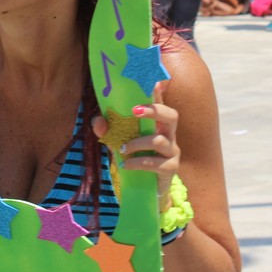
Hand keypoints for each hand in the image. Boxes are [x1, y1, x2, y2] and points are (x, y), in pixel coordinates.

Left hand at [92, 85, 179, 205]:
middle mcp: (169, 135)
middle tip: (134, 110)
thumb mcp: (119, 142)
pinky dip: (137, 162)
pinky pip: (155, 163)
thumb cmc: (135, 159)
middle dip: (154, 110)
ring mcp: (172, 152)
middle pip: (171, 115)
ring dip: (136, 143)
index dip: (158, 93)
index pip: (160, 104)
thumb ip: (108, 130)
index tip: (153, 81)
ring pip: (158, 140)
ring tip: (121, 149)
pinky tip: (124, 164)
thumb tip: (98, 121)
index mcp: (158, 125)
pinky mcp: (170, 168)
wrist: (147, 190)